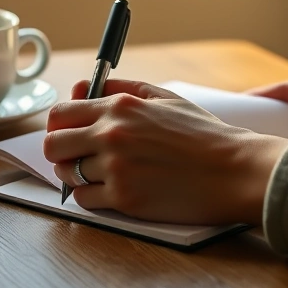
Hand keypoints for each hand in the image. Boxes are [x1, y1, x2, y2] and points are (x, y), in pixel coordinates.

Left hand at [43, 80, 287, 224]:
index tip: (69, 134)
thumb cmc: (204, 135)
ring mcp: (116, 169)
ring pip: (68, 175)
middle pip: (53, 146)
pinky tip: (114, 191)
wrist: (234, 170)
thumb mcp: (165, 97)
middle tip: (78, 157)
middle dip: (61, 152)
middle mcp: (112, 135)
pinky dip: (93, 197)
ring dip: (78, 176)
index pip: (61, 113)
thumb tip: (83, 87)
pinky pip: (85, 200)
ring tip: (102, 175)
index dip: (60, 125)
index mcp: (120, 106)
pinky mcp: (125, 200)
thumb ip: (121, 88)